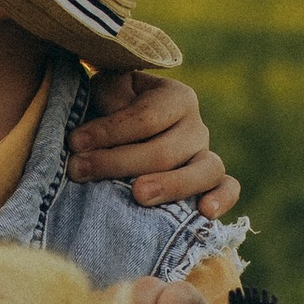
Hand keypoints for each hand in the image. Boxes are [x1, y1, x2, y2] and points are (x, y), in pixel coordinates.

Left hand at [69, 70, 241, 217]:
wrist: (130, 134)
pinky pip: (229, 188)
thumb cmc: (114, 111)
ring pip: (203, 170)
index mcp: (176, 98)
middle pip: (164, 150)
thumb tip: (112, 110)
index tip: (74, 143)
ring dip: (169, 185)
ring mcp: (206, 155)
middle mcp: (196, 126)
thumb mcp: (110, 91)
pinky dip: (222, 199)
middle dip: (118, 163)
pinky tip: (204, 211)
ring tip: (138, 195)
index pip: (145, 117)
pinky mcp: (213, 181)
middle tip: (80, 171)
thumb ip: (110, 92)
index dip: (109, 131)